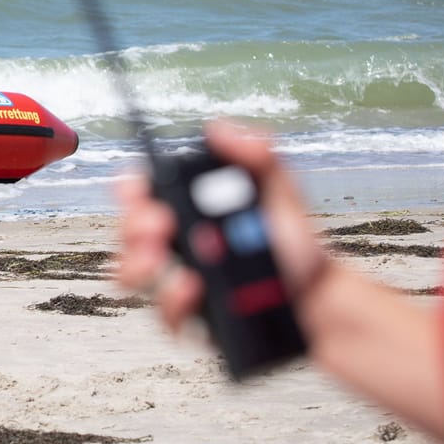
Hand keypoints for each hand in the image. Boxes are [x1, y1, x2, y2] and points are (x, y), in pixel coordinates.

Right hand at [114, 120, 327, 332]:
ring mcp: (175, 278)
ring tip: (162, 262)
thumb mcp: (281, 188)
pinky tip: (193, 290)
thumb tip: (219, 129)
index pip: (140, 191)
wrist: (316, 295)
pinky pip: (162, 313)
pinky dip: (172, 301)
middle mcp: (175, 241)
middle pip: (127, 230)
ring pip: (131, 273)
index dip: (130, 188)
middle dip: (135, 226)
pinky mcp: (186, 314)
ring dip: (138, 264)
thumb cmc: (294, 244)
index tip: (140, 191)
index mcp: (189, 206)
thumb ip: (256, 153)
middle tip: (162, 226)